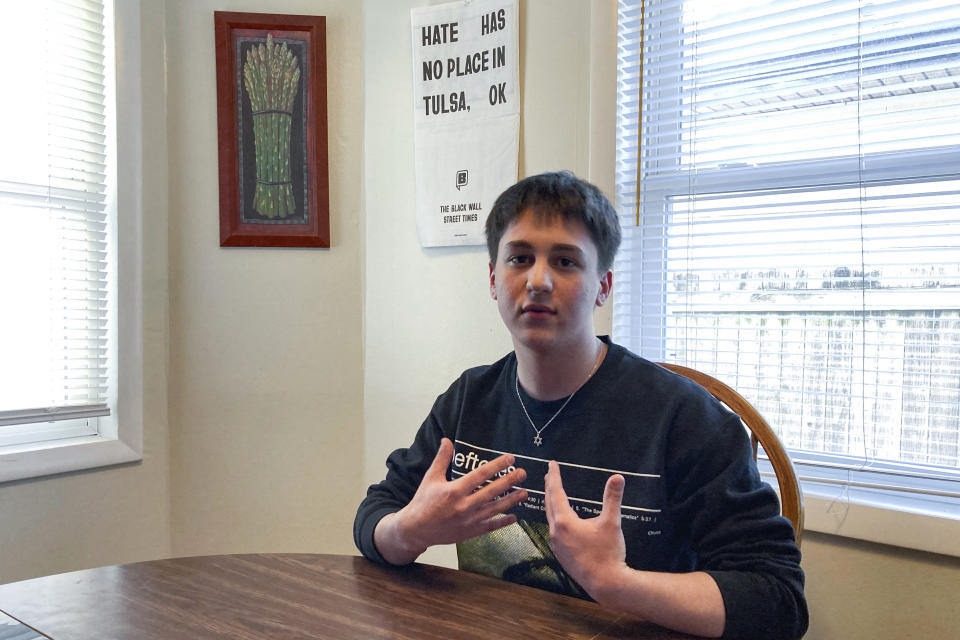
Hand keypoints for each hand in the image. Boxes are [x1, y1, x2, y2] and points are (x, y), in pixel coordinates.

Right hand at [375, 438, 526, 563]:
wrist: (416, 529)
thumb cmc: (423, 501)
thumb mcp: (431, 478)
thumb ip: (441, 459)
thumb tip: (446, 440)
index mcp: (455, 490)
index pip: (481, 475)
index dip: (497, 465)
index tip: (510, 458)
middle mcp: (464, 505)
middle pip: (492, 491)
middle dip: (509, 481)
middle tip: (523, 473)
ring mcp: (469, 521)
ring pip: (495, 509)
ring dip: (511, 500)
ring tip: (525, 492)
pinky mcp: (470, 532)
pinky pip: (491, 527)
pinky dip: (503, 522)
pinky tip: (514, 517)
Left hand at [544, 460, 626, 596]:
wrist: (606, 584)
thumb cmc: (609, 553)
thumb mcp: (612, 522)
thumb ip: (613, 498)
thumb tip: (617, 477)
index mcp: (565, 521)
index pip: (556, 492)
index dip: (554, 476)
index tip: (552, 464)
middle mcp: (556, 532)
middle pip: (550, 504)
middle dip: (550, 487)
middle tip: (550, 474)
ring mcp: (557, 545)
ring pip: (551, 518)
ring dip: (551, 504)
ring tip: (554, 494)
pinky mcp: (561, 554)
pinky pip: (554, 531)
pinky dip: (555, 519)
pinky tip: (561, 521)